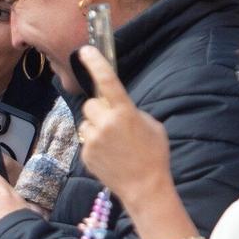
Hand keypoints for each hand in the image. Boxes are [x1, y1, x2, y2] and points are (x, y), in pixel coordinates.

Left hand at [76, 47, 175, 205]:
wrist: (145, 187)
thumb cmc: (153, 154)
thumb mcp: (151, 125)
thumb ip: (131, 111)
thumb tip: (117, 107)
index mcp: (125, 112)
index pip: (107, 81)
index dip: (95, 64)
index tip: (85, 51)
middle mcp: (106, 123)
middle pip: (91, 104)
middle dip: (100, 109)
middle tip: (113, 122)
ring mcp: (94, 140)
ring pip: (86, 122)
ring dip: (96, 127)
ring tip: (112, 143)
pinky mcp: (86, 154)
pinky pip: (86, 140)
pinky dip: (95, 144)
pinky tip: (109, 155)